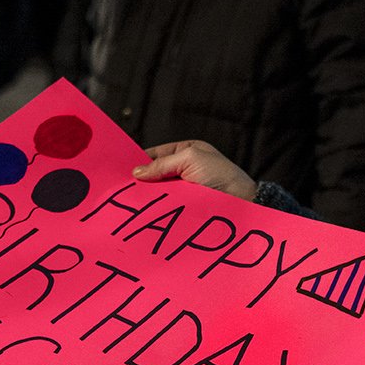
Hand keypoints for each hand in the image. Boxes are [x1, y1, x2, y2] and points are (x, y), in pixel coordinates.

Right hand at [133, 140, 257, 201]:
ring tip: (130, 202)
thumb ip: (162, 164)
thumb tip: (136, 172)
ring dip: (149, 197)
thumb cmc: (221, 175)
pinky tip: (146, 212)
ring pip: (160, 191)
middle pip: (156, 174)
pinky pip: (168, 205)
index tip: (123, 171)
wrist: (242, 202)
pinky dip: (158, 208)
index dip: (140, 161)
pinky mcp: (187, 206)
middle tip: (123, 189)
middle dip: (142, 181)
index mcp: (187, 151)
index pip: (156, 154)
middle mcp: (185, 169)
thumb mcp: (190, 159)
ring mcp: (185, 189)